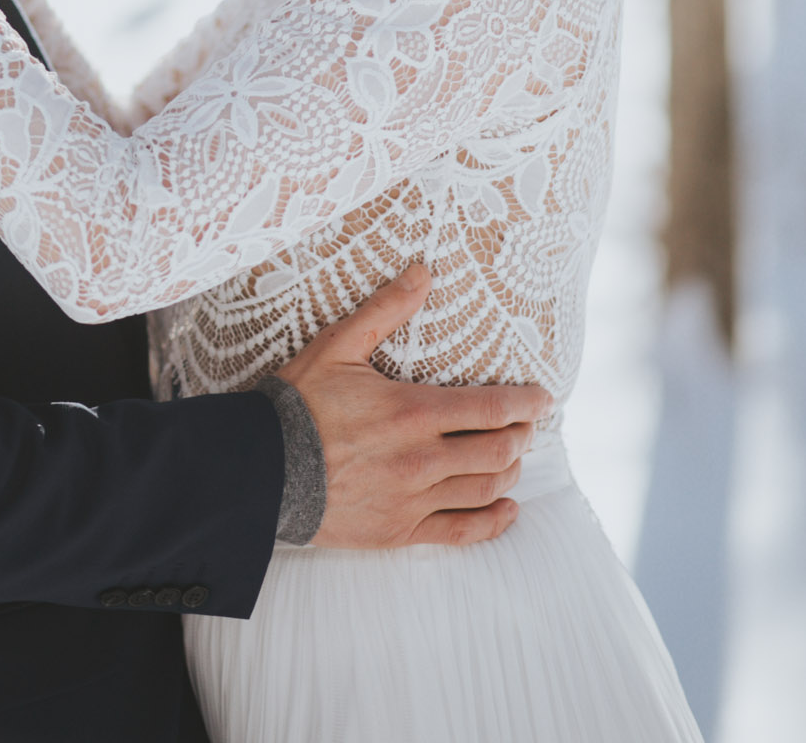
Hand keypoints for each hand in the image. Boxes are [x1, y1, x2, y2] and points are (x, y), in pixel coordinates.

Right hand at [278, 264, 552, 549]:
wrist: (262, 469)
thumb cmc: (299, 403)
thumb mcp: (338, 344)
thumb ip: (385, 310)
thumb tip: (422, 272)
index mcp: (413, 411)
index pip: (491, 408)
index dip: (525, 403)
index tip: (542, 398)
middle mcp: (422, 459)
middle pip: (498, 451)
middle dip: (521, 436)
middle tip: (525, 425)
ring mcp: (413, 499)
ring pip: (485, 489)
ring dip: (509, 471)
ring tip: (512, 457)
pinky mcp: (400, 531)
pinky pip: (461, 533)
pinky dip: (492, 522)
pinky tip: (506, 509)